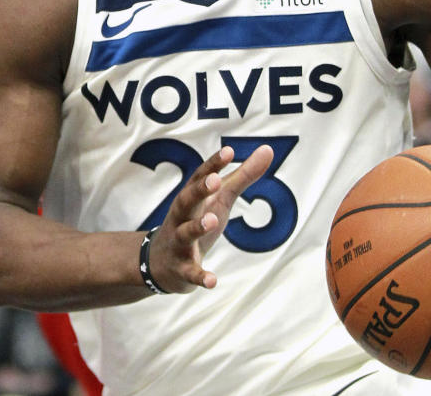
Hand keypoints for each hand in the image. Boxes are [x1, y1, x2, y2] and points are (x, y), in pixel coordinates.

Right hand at [149, 144, 273, 292]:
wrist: (161, 263)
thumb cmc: (196, 221)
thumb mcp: (220, 198)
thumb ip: (243, 175)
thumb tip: (268, 149)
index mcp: (191, 198)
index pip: (200, 176)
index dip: (213, 164)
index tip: (229, 151)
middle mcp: (181, 217)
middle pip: (186, 200)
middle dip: (199, 190)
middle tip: (215, 181)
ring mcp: (179, 243)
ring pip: (185, 233)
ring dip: (197, 227)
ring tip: (212, 220)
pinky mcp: (182, 269)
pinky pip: (190, 273)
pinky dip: (200, 276)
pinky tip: (212, 281)